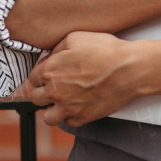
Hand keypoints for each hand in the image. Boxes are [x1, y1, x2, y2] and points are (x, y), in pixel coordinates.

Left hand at [24, 31, 144, 127]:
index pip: (32, 79)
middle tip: (55, 86)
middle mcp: (55, 92)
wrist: (128, 69)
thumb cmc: (105, 50)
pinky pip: (69, 122)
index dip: (40, 74)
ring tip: (63, 100)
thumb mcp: (75, 37)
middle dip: (43, 92)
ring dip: (53, 109)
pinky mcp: (83, 118)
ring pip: (48, 117)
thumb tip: (49, 58)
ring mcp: (68, 107)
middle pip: (35, 98)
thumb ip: (56, 49)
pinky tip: (79, 104)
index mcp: (51, 71)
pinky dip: (71, 116)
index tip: (49, 74)